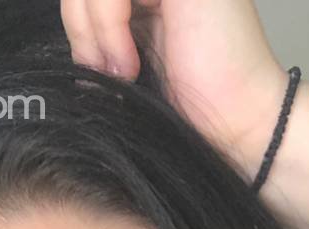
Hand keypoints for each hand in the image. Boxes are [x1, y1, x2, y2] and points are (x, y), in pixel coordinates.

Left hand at [60, 0, 288, 177]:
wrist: (242, 127)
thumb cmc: (195, 108)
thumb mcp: (127, 61)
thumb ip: (98, 33)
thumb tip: (66, 21)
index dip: (78, 21)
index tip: (93, 70)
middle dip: (80, 24)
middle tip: (100, 73)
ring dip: (93, 30)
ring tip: (121, 72)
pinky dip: (108, 26)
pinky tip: (130, 63)